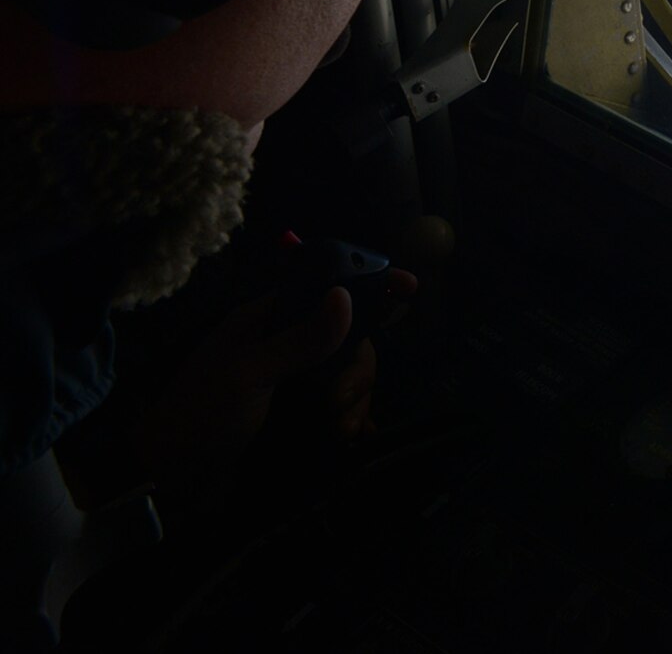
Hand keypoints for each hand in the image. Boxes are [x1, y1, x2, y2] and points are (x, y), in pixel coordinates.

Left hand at [131, 270, 416, 485]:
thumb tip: (346, 296)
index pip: (325, 287)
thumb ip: (299, 340)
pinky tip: (357, 436)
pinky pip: (342, 406)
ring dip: (356, 400)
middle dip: (357, 369)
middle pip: (349, 338)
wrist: (167, 480)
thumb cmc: (200, 417)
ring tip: (342, 430)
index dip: (367, 284)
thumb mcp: (247, 375)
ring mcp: (293, 380)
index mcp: (267, 320)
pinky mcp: (298, 414)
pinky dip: (355, 418)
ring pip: (349, 374)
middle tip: (340, 402)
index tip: (409, 289)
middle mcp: (284, 344)